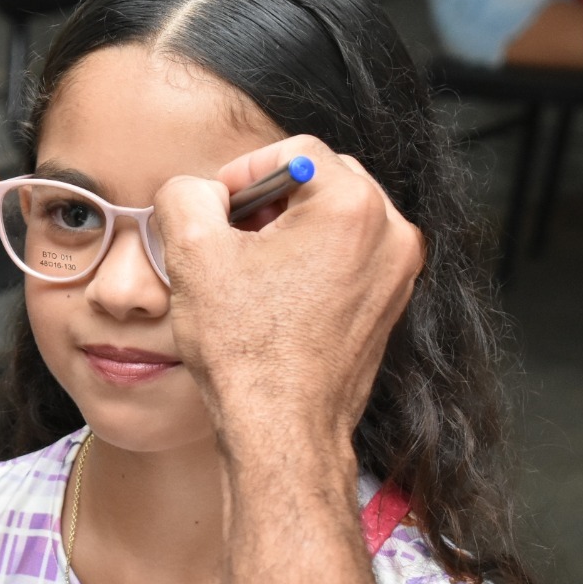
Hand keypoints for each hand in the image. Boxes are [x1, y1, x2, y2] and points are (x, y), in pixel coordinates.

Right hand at [152, 137, 423, 451]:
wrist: (282, 431)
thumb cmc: (246, 351)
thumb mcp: (193, 254)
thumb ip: (186, 194)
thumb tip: (198, 191)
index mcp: (353, 206)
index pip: (293, 152)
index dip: (243, 173)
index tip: (217, 212)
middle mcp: (391, 233)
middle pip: (320, 180)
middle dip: (269, 201)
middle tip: (231, 240)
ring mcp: (397, 272)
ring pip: (333, 219)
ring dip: (289, 232)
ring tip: (250, 273)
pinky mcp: (389, 303)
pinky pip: (346, 257)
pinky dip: (310, 263)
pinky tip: (274, 299)